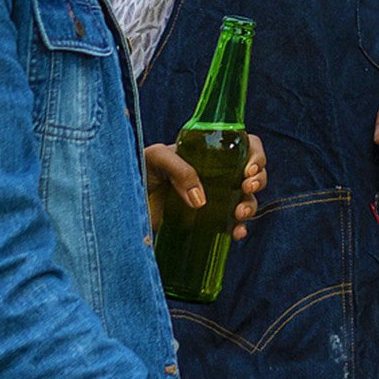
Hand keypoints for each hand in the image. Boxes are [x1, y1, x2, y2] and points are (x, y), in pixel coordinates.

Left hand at [144, 133, 266, 239]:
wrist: (119, 204)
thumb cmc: (136, 171)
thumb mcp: (155, 158)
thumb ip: (179, 170)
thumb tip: (201, 200)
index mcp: (209, 152)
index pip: (244, 145)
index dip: (255, 155)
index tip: (248, 169)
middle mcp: (216, 174)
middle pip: (253, 173)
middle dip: (259, 180)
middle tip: (247, 186)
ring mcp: (213, 199)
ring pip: (246, 199)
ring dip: (251, 205)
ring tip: (240, 214)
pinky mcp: (205, 222)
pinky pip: (231, 225)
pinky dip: (239, 229)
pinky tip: (236, 233)